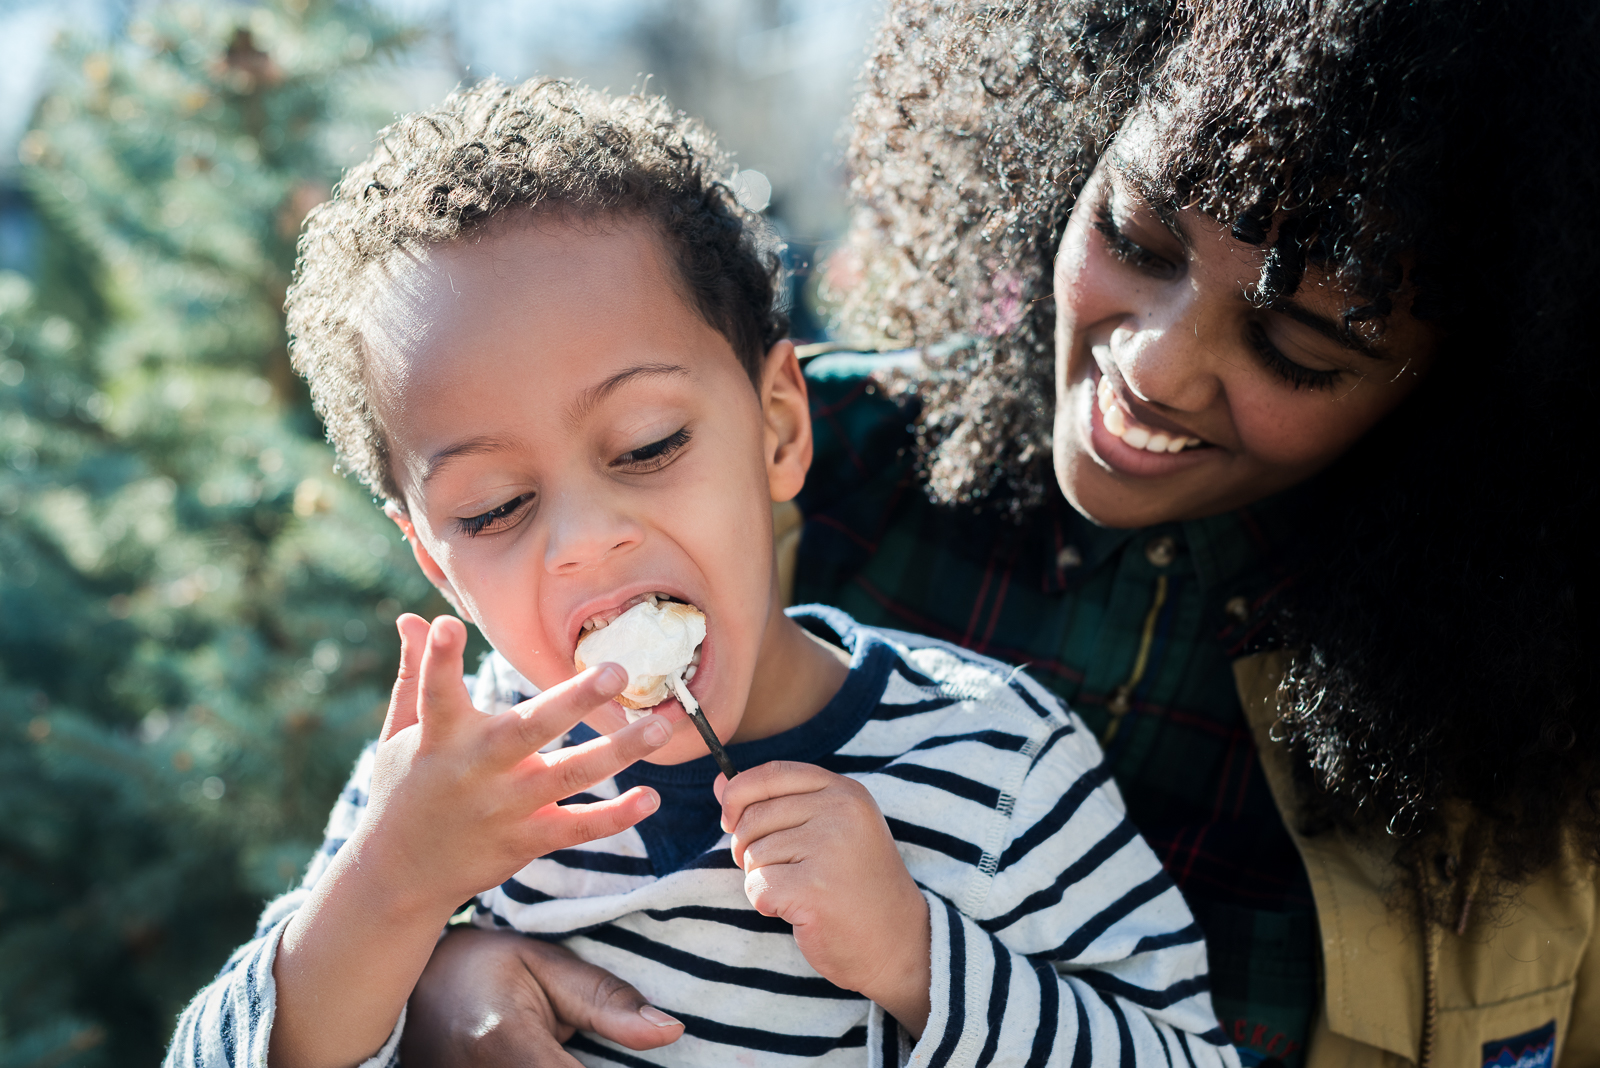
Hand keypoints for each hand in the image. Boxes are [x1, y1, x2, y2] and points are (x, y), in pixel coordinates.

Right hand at [270, 614, 672, 1067]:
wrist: (399, 875)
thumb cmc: (404, 789)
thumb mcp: (399, 734)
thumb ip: (416, 675)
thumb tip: (414, 617)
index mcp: (440, 737)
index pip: (436, 693)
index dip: (439, 660)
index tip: (448, 624)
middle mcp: (476, 770)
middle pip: (528, 730)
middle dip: (573, 701)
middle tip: (617, 671)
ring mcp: (504, 808)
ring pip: (568, 775)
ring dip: (618, 751)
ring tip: (662, 724)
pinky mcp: (525, 840)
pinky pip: (576, 827)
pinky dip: (615, 817)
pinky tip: (651, 797)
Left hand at [716, 761, 931, 1034]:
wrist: (897, 943)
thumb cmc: (855, 886)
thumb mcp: (826, 830)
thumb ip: (774, 803)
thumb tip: (718, 782)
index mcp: (845, 791)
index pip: (771, 773)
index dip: (739, 794)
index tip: (731, 821)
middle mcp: (840, 811)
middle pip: (754, 816)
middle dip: (750, 848)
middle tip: (782, 871)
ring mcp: (829, 847)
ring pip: (753, 853)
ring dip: (764, 879)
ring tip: (802, 891)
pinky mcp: (813, 887)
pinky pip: (756, 886)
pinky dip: (766, 903)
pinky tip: (799, 910)